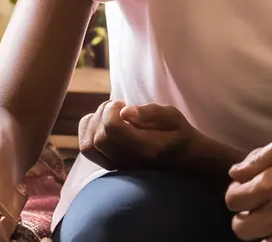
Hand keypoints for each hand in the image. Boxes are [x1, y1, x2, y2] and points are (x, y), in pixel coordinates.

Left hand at [77, 100, 205, 171]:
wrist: (183, 158)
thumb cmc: (179, 133)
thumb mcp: (172, 116)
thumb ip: (150, 113)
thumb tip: (124, 111)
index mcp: (145, 149)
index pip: (112, 130)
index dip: (111, 110)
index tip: (123, 103)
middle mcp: (129, 162)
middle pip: (98, 138)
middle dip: (102, 114)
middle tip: (118, 107)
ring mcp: (118, 167)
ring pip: (87, 146)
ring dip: (93, 123)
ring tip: (110, 115)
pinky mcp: (110, 165)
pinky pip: (87, 149)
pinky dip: (88, 131)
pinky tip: (103, 123)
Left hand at [224, 127, 271, 240]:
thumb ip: (265, 154)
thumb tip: (236, 170)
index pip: (233, 196)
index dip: (237, 188)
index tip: (249, 181)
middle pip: (239, 226)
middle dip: (241, 212)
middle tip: (255, 199)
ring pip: (256, 238)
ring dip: (256, 224)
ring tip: (268, 208)